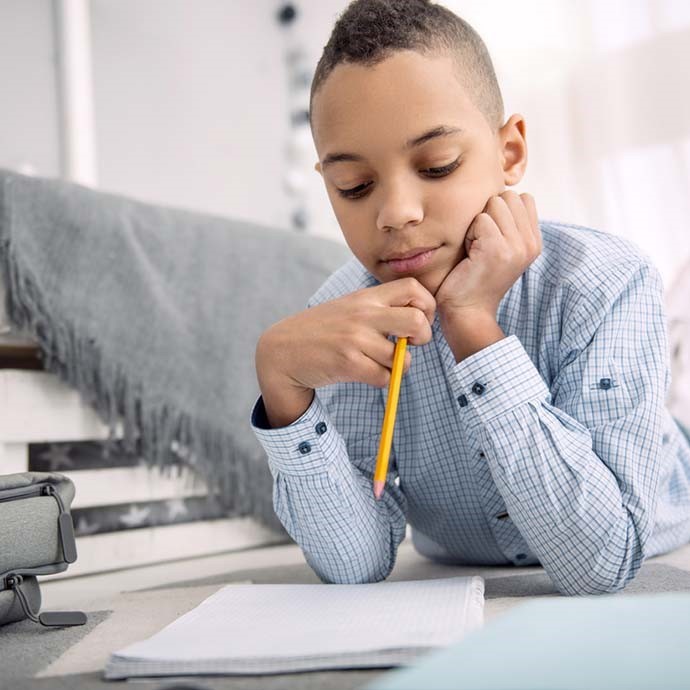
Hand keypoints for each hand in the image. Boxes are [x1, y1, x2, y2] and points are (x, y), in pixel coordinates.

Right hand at [256, 277, 435, 393]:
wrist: (283, 350)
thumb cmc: (322, 330)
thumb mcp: (349, 307)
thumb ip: (379, 308)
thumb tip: (419, 319)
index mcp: (366, 297)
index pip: (413, 288)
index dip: (426, 306)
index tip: (418, 320)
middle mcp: (363, 314)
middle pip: (417, 321)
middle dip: (423, 337)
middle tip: (411, 344)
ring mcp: (355, 339)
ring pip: (402, 358)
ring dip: (398, 365)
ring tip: (380, 362)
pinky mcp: (348, 363)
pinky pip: (385, 377)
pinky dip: (382, 379)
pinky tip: (367, 372)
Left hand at [435, 191, 541, 318]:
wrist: (467, 313)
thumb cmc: (474, 279)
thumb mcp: (500, 249)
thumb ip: (509, 224)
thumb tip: (501, 193)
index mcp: (534, 242)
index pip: (522, 198)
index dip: (500, 211)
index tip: (490, 237)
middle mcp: (531, 243)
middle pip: (508, 196)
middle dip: (488, 213)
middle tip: (480, 244)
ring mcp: (517, 246)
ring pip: (494, 204)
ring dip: (477, 223)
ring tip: (475, 249)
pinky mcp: (497, 249)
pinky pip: (480, 219)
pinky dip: (469, 234)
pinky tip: (470, 255)